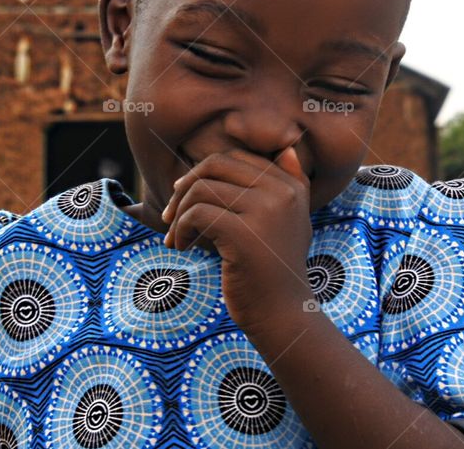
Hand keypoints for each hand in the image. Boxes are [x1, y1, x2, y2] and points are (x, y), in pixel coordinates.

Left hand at [160, 147, 315, 331]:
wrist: (282, 315)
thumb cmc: (275, 269)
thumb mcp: (291, 222)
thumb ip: (290, 184)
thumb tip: (286, 148)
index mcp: (291, 185)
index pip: (235, 157)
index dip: (203, 173)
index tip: (187, 198)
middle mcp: (283, 192)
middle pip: (216, 165)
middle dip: (185, 186)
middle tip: (171, 214)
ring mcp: (266, 212)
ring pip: (202, 189)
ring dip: (178, 213)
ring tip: (176, 237)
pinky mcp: (244, 234)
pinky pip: (197, 213)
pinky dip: (181, 229)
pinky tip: (182, 247)